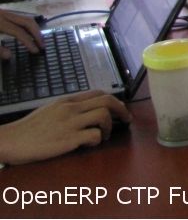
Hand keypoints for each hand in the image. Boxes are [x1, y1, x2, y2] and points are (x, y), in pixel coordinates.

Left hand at [0, 10, 42, 59]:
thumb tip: (10, 56)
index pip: (19, 32)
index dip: (28, 42)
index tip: (36, 51)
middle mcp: (4, 15)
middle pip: (27, 21)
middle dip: (36, 33)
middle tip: (42, 45)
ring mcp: (3, 12)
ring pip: (25, 17)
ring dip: (33, 29)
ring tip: (38, 40)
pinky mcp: (2, 13)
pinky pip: (19, 17)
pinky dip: (26, 25)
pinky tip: (26, 34)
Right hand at [0, 91, 131, 164]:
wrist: (9, 140)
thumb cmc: (28, 129)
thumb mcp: (50, 111)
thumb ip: (68, 109)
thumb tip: (86, 112)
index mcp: (67, 101)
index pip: (98, 93)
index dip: (115, 100)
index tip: (120, 109)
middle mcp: (70, 109)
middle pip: (106, 101)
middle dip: (122, 110)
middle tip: (127, 120)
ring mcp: (69, 123)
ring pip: (103, 115)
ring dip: (109, 126)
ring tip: (103, 136)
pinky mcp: (67, 139)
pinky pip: (94, 135)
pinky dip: (97, 140)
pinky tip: (90, 144)